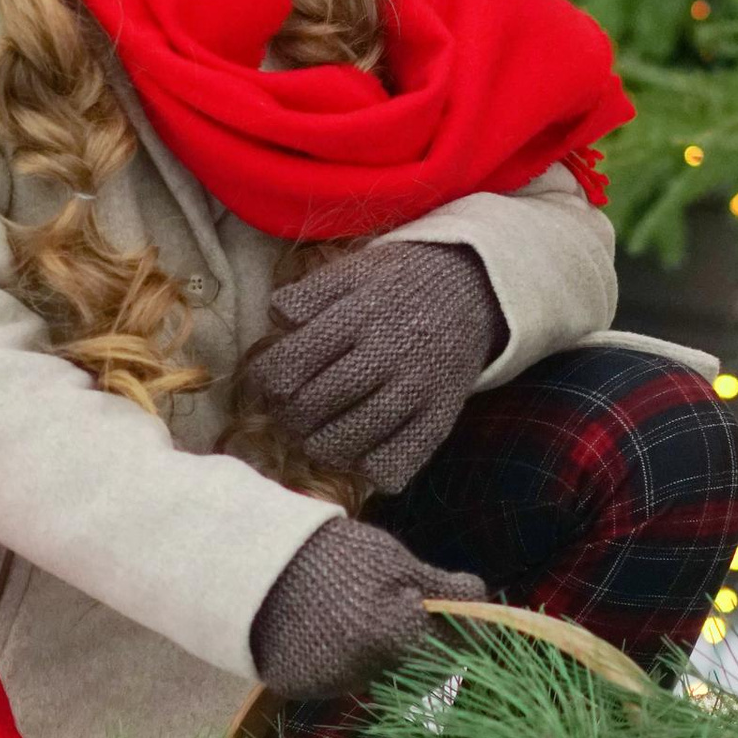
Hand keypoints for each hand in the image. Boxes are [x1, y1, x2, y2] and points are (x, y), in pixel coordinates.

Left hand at [237, 241, 506, 496]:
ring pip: (351, 439)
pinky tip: (358, 452)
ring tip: (311, 436)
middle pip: (315, 405)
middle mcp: (390, 354)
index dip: (265, 381)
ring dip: (318, 445)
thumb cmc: (399, 283)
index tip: (264, 382)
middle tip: (285, 414)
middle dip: (287, 417)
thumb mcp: (355, 270)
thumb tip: (276, 318)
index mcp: (361, 314)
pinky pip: (396, 463)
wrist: (473, 292)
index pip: (292, 363)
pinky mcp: (440, 418)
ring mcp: (418, 390)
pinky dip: (368, 467)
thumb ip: (311, 292)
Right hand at [248, 517, 486, 703]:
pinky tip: (325, 629)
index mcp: (398, 637)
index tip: (464, 624)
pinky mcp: (300, 689)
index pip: (453, 656)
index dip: (464, 638)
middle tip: (398, 610)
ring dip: (376, 653)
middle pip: (413, 670)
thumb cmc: (335, 553)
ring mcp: (331, 684)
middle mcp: (369, 672)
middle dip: (416, 645)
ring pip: (373, 675)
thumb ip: (443, 588)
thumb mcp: (395, 560)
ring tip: (353, 613)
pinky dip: (337, 660)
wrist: (254, 560)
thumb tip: (485, 600)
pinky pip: (334, 679)